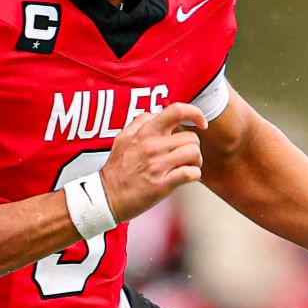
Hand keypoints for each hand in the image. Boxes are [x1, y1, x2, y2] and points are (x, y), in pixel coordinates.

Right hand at [98, 102, 205, 222]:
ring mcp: (158, 165)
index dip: (194, 113)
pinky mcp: (162, 184)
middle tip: (186, 156)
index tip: (200, 123)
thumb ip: (139, 124)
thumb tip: (155, 115)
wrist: (106, 197)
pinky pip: (191, 174)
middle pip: (192, 138)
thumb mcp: (122, 139)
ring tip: (186, 167)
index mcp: (145, 133)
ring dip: (196, 162)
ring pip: (194, 154)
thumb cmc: (116, 170)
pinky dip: (194, 176)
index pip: (176, 111)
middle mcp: (152, 146)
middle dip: (193, 147)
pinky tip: (186, 178)